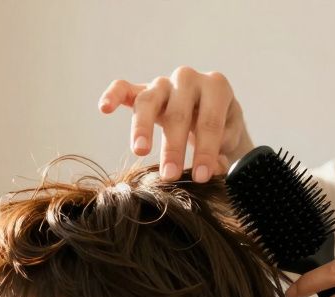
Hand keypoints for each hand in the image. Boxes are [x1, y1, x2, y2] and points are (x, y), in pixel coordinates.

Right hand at [98, 67, 254, 182]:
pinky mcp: (142, 90)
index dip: (205, 151)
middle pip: (178, 112)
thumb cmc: (221, 131)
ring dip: (142, 127)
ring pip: (148, 100)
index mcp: (216, 88)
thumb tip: (212, 168)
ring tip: (139, 150)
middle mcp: (188, 79)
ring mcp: (163, 83)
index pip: (209, 121)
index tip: (201, 177)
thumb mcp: (230, 142)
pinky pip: (123, 87)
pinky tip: (104, 108)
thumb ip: (223, 155)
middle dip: (174, 147)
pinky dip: (113, 95)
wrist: (213, 114)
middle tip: (170, 176)